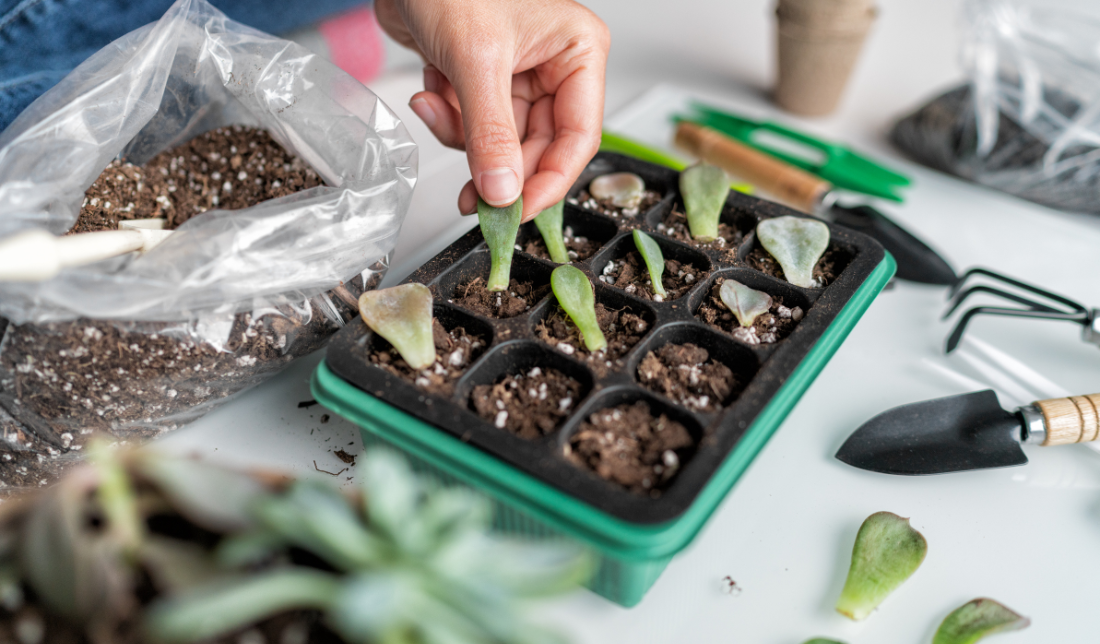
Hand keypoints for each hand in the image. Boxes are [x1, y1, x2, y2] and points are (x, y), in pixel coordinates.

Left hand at [375, 0, 609, 220]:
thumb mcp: (475, 60)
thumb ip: (491, 133)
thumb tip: (503, 191)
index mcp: (577, 51)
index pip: (578, 138)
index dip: (548, 182)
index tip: (516, 213)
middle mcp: (555, 66)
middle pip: (538, 147)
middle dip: (497, 167)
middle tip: (471, 199)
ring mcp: (519, 75)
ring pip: (501, 142)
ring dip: (462, 136)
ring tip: (437, 108)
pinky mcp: (483, 80)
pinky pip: (473, 127)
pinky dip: (447, 118)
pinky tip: (430, 91)